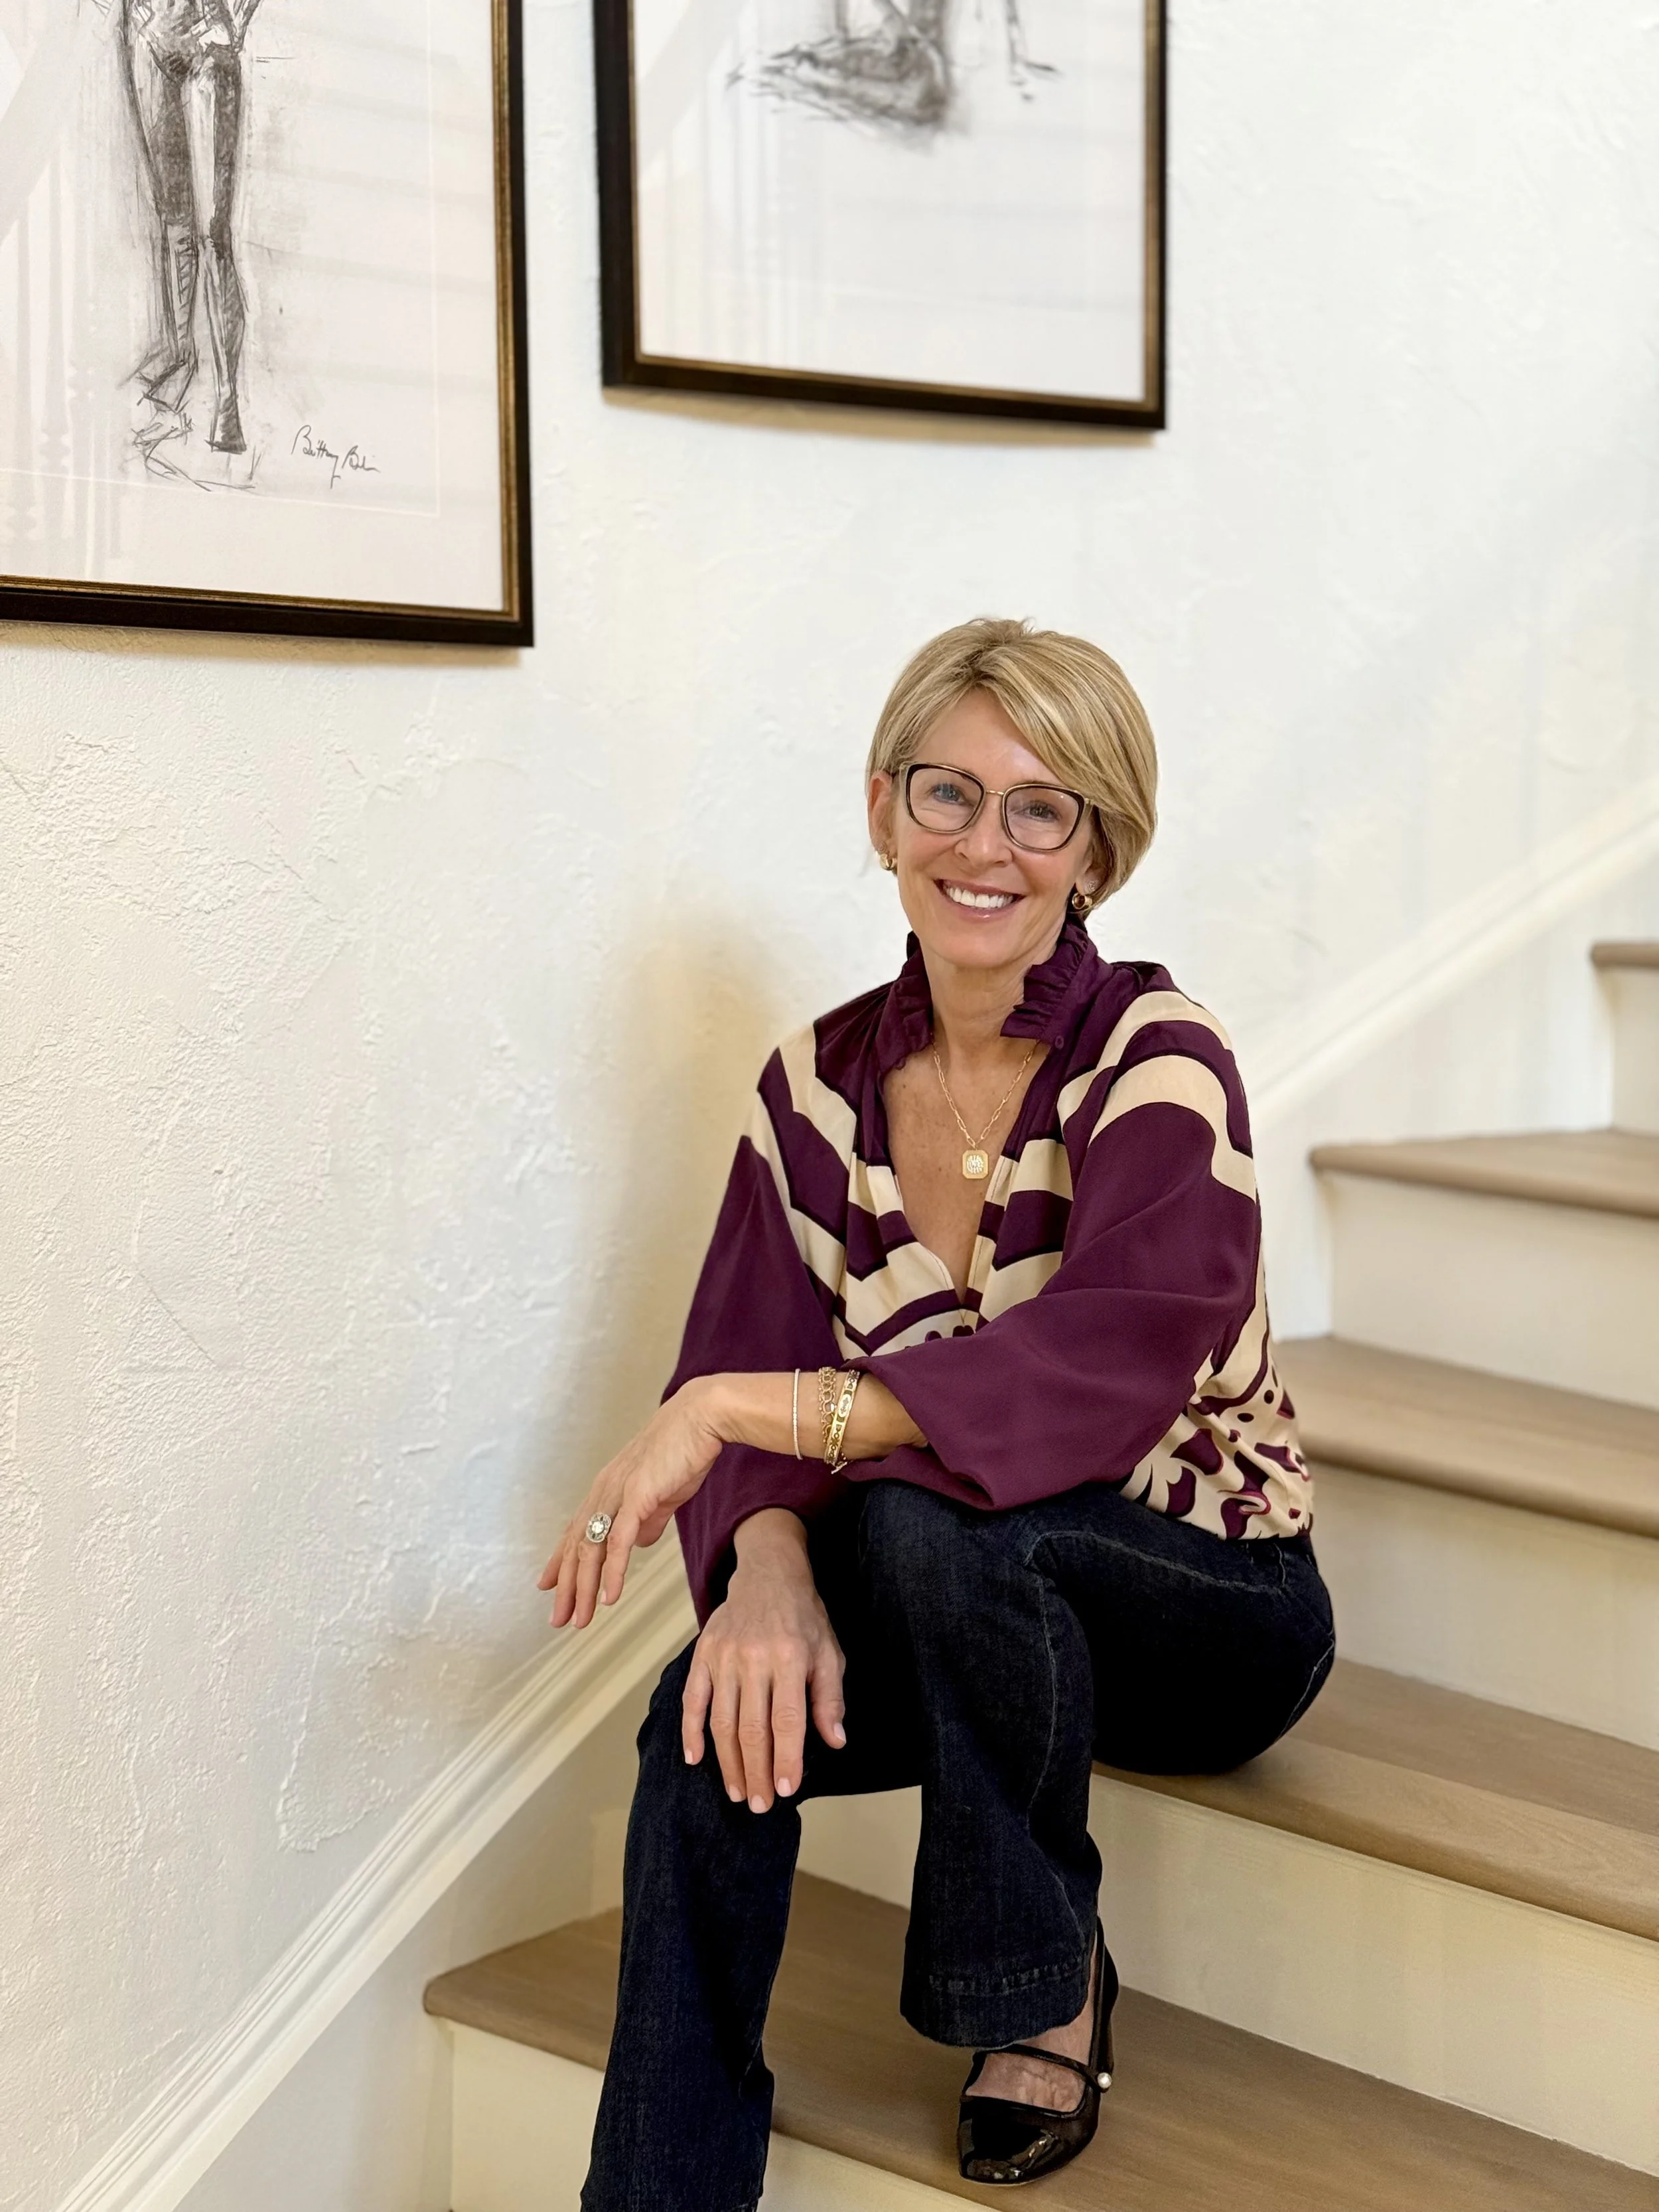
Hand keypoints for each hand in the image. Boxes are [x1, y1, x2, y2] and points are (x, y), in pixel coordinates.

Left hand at [538, 1380, 725, 1629]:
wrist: (701, 1419)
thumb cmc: (684, 1451)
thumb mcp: (660, 1492)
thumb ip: (648, 1519)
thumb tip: (640, 1543)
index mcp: (607, 1488)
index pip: (575, 1531)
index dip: (561, 1562)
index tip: (549, 1588)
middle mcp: (604, 1491)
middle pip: (577, 1546)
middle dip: (567, 1587)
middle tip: (559, 1619)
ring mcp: (618, 1494)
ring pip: (592, 1549)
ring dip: (584, 1588)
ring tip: (580, 1619)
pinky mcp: (638, 1496)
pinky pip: (619, 1542)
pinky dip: (612, 1572)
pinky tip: (609, 1597)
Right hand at [681, 1509, 845, 1811]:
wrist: (768, 1573)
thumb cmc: (803, 1617)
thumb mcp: (829, 1652)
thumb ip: (830, 1698)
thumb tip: (834, 1741)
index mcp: (791, 1656)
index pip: (787, 1720)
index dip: (787, 1759)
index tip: (787, 1790)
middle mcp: (754, 1657)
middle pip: (752, 1728)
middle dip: (756, 1772)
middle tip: (760, 1805)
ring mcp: (724, 1656)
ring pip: (723, 1721)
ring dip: (728, 1762)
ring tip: (736, 1792)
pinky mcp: (704, 1653)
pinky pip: (693, 1698)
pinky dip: (691, 1731)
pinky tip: (695, 1759)